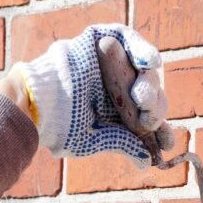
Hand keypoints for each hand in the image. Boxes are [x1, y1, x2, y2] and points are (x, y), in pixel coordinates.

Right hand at [9, 24, 172, 167]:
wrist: (35, 101)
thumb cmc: (58, 124)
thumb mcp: (91, 140)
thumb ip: (121, 144)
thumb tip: (148, 162)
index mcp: (119, 113)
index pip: (150, 119)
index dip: (161, 129)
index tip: (166, 142)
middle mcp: (120, 88)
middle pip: (152, 96)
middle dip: (154, 109)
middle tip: (147, 119)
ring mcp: (114, 64)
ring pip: (146, 71)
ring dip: (149, 85)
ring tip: (141, 97)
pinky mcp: (104, 40)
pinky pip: (130, 40)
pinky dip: (141, 49)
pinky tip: (148, 63)